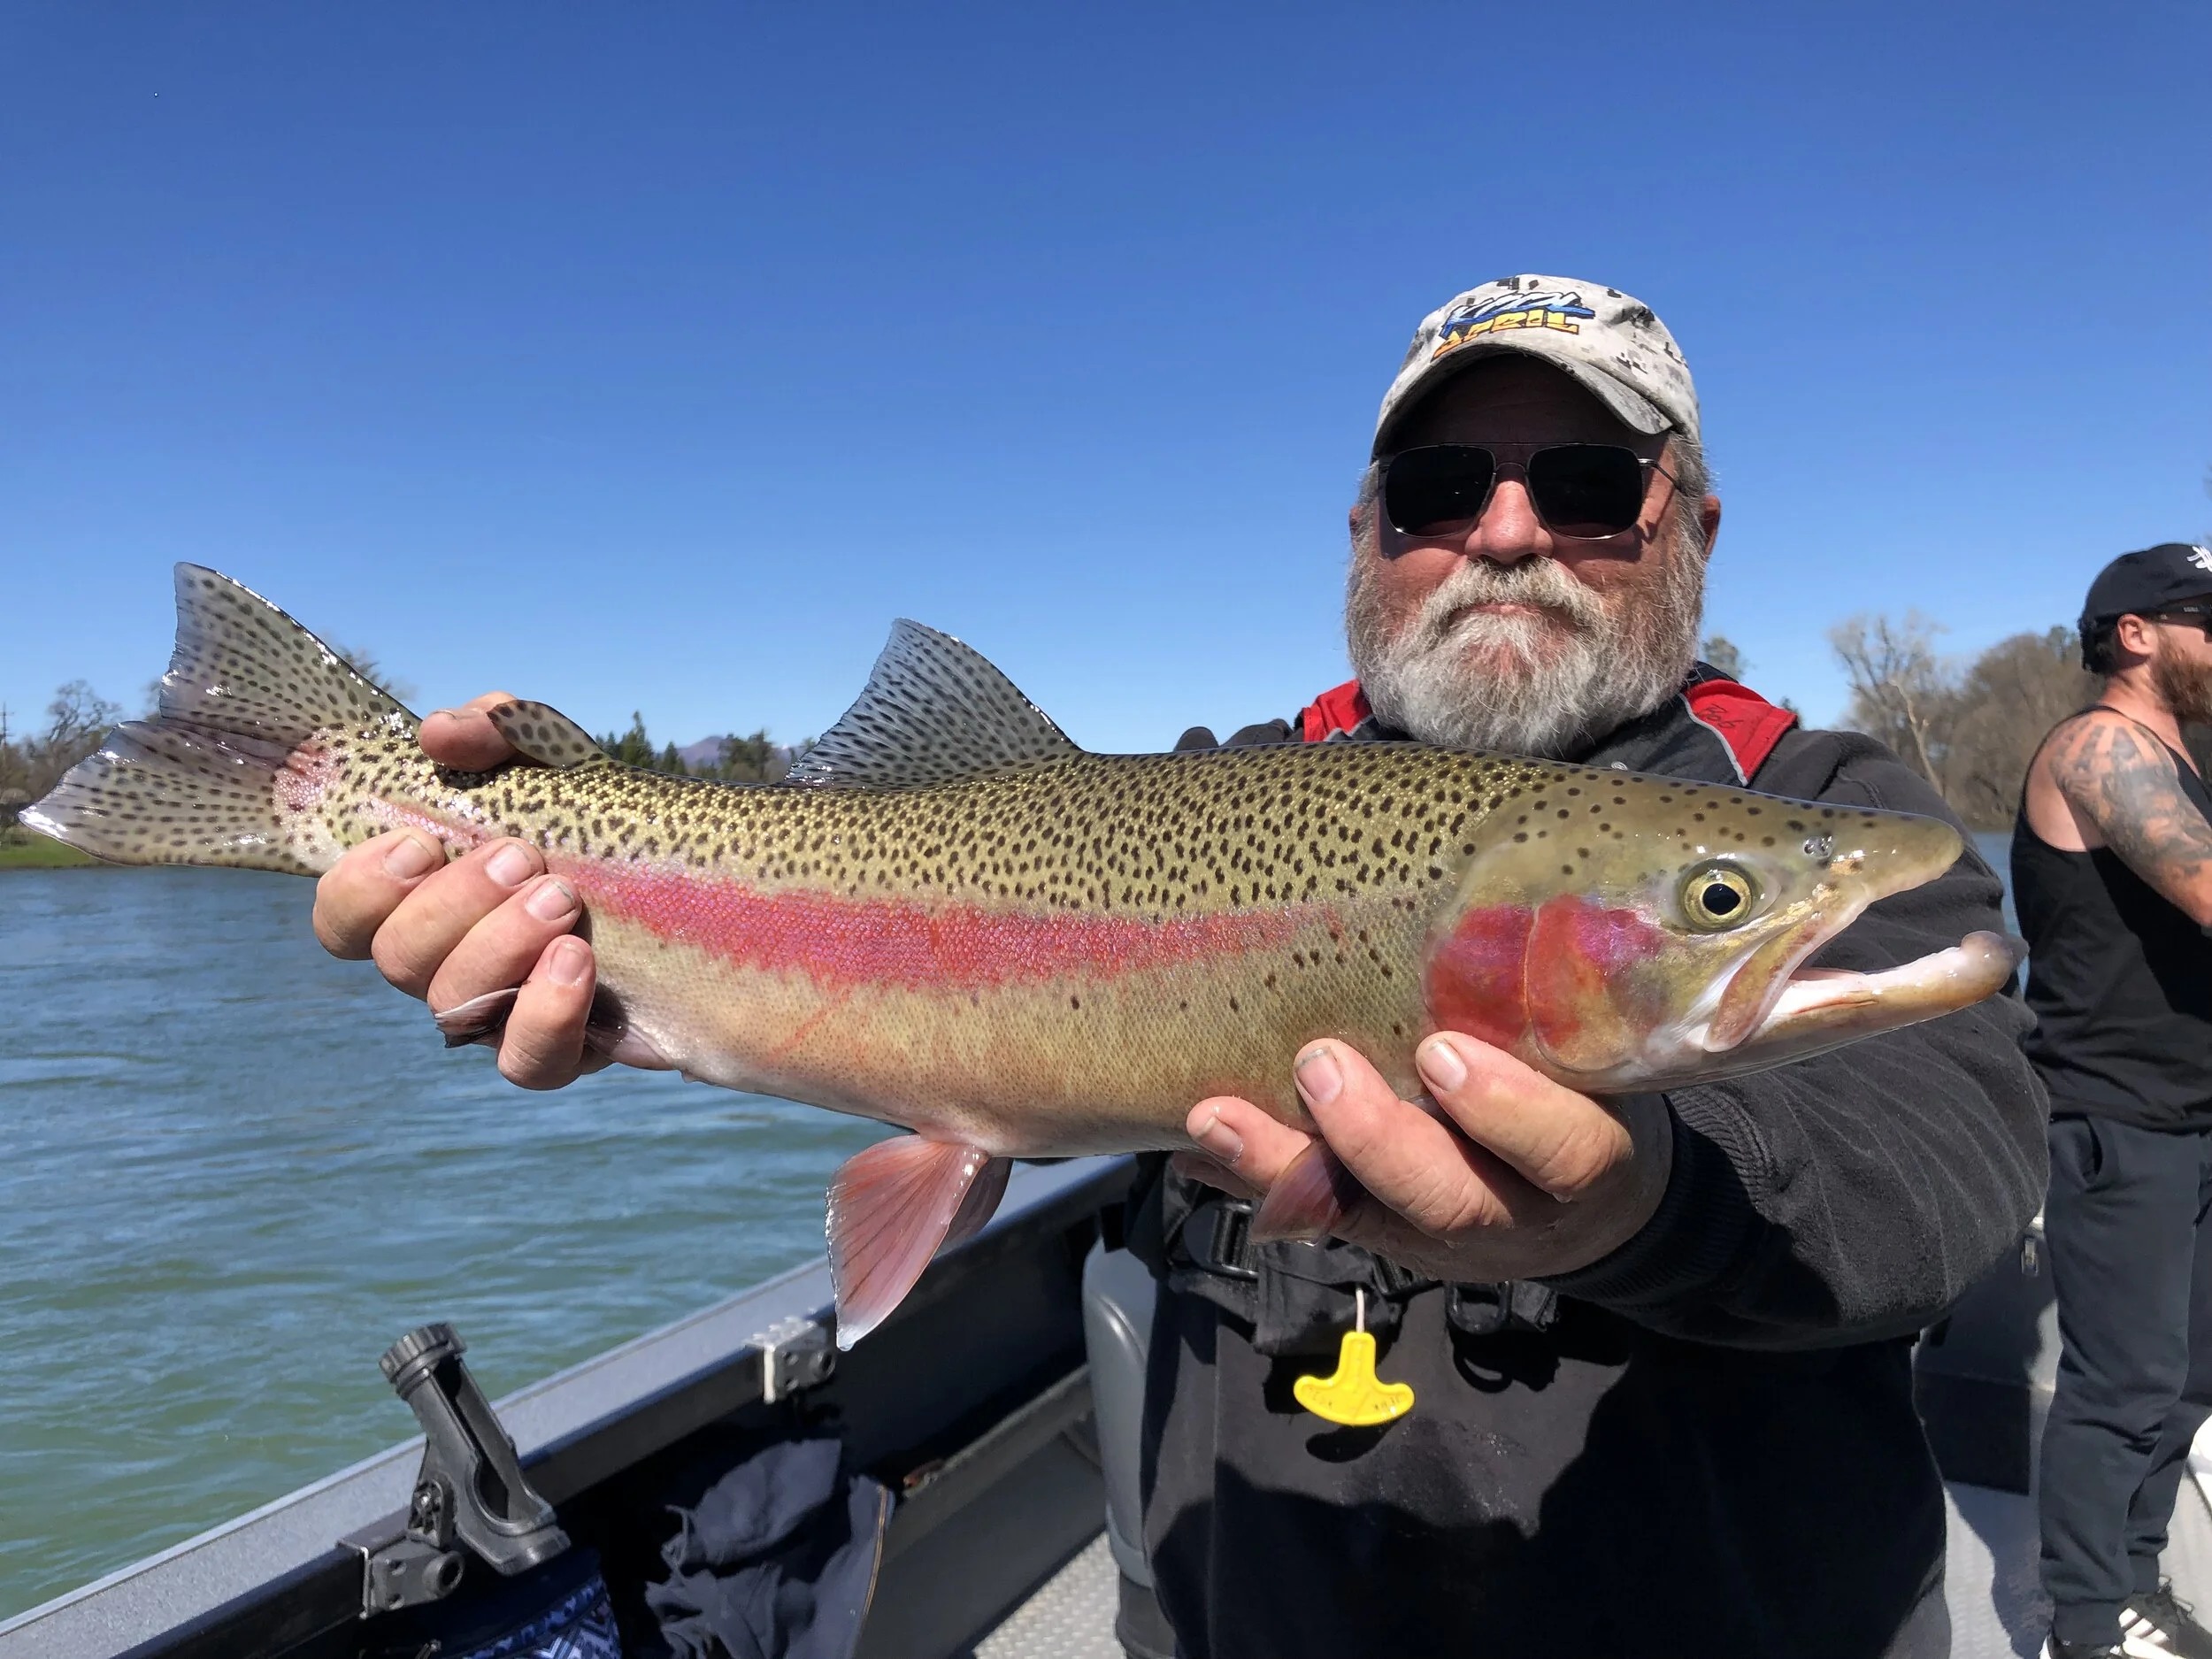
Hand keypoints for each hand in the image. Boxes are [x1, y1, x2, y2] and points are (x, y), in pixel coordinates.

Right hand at [311, 692, 604, 1089]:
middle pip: (397, 959)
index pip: (345, 921)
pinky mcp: (564, 1050)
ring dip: (500, 944)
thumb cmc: (603, 824)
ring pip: (454, 1008)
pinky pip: (527, 1063)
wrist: (702, 894)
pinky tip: (579, 962)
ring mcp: (502, 1013)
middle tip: (523, 858)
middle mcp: (451, 962)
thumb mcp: (559, 760)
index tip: (419, 844)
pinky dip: (545, 1014)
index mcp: (428, 901)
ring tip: (563, 897)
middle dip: (452, 903)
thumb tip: (439, 733)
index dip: (359, 890)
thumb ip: (498, 728)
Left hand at [1176, 1033, 1671, 1281]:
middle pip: (1447, 1199)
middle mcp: (1513, 1213)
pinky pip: (1316, 1218)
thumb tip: (1476, 903)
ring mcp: (1442, 1238)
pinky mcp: (1387, 1240)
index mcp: (1585, 1162)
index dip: (1503, 1111)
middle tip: (1319, 1065)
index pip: (1565, 1151)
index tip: (1441, 1052)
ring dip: (1282, 1165)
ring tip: (1216, 1115)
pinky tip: (1197, 1145)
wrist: (1592, 1210)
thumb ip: (1550, 1007)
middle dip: (1374, 1137)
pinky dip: (1253, 1178)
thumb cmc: (1588, 1097)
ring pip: (1366, 1220)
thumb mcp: (1598, 1059)